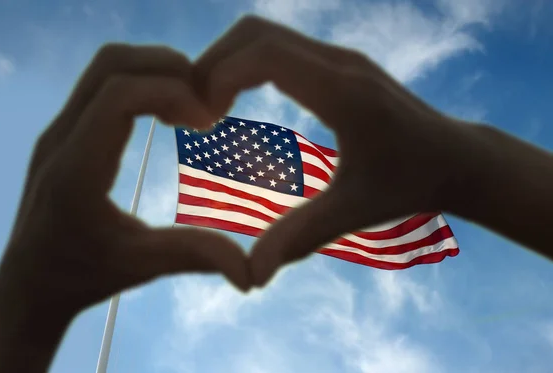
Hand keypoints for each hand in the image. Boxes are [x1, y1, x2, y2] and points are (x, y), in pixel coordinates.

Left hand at [0, 45, 250, 320]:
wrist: (30, 282)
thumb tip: (250, 274)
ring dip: (153, 70)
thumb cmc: (85, 276)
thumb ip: (194, 256)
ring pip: (104, 66)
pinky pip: (102, 83)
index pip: (119, 94)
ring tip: (189, 105)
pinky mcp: (62, 130)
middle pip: (111, 64)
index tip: (206, 121)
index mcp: (77, 169)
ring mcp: (57, 130)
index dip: (172, 92)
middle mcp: (59, 138)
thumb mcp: (141, 267)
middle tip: (205, 102)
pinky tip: (165, 113)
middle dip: (167, 68)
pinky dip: (141, 82)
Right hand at [193, 16, 476, 285]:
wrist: (455, 157)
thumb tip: (251, 276)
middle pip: (253, 32)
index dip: (218, 77)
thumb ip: (300, 237)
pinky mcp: (338, 62)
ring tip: (210, 109)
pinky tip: (238, 102)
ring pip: (263, 34)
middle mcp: (340, 62)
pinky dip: (246, 64)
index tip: (202, 121)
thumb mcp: (355, 213)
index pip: (263, 54)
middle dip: (212, 65)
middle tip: (195, 113)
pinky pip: (278, 46)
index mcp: (343, 93)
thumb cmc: (410, 185)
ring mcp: (339, 57)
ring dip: (227, 62)